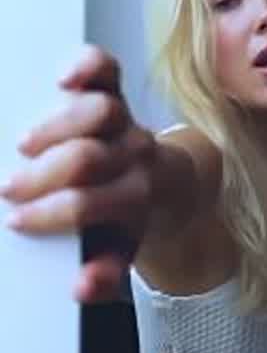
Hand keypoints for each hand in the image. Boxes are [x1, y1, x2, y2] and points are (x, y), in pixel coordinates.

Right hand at [1, 44, 156, 302]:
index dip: (51, 213)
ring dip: (57, 127)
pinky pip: (105, 69)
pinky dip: (84, 66)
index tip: (18, 220)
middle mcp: (135, 153)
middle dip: (44, 175)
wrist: (165, 182)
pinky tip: (63, 79)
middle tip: (10, 188)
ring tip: (25, 144)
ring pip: (100, 110)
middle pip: (88, 157)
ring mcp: (126, 119)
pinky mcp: (114, 90)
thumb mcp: (121, 248)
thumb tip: (83, 286)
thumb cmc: (130, 214)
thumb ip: (105, 271)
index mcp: (135, 194)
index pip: (88, 203)